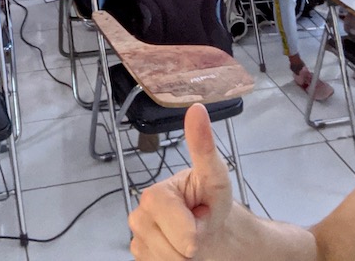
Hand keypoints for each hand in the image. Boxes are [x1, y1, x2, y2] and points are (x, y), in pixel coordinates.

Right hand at [129, 104, 233, 258]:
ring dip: (183, 258)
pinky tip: (179, 251)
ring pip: (160, 260)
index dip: (185, 224)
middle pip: (159, 243)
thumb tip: (196, 109)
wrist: (217, 235)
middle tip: (198, 229)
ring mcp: (137, 239)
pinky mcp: (140, 257)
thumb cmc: (214, 204)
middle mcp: (139, 214)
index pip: (160, 212)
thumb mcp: (216, 177)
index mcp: (153, 194)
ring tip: (191, 240)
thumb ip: (203, 146)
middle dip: (186, 245)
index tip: (201, 218)